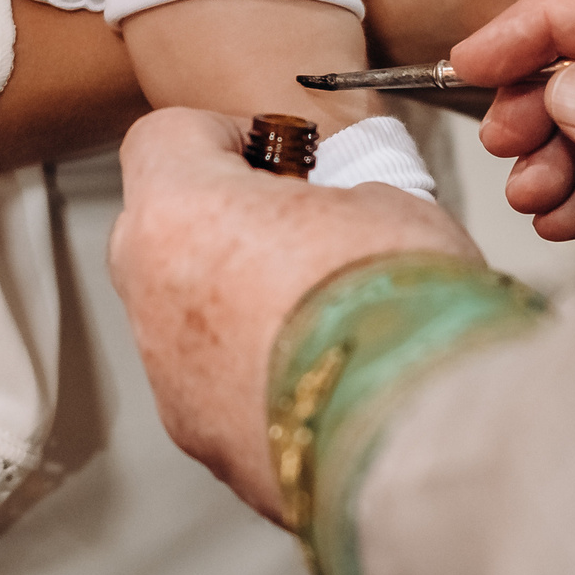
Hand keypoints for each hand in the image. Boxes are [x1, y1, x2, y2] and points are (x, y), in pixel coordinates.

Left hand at [109, 108, 479, 512]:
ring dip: (241, 302)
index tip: (276, 151)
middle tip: (302, 225)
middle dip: (227, 221)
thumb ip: (343, 193)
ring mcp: (171, 379)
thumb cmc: (399, 311)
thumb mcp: (390, 202)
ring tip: (327, 307)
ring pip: (186, 315)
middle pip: (164, 230)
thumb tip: (346, 212)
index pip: (162, 139)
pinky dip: (258, 371)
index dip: (224, 134)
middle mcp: (154, 297)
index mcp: (180, 214)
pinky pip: (214, 383)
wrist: (419, 434)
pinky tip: (329, 371)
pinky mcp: (202, 440)